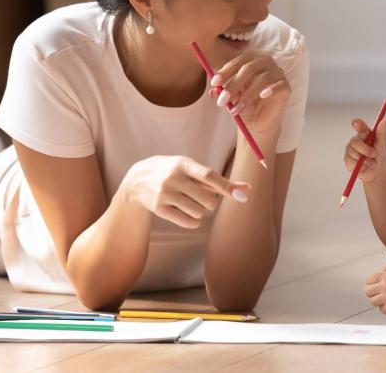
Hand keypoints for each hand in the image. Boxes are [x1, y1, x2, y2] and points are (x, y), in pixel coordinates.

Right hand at [124, 156, 249, 228]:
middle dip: (210, 203)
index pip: (208, 175)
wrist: (137, 181)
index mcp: (183, 164)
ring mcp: (165, 193)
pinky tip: (187, 214)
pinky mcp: (159, 208)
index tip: (243, 194)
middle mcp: (173, 177)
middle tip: (202, 199)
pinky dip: (194, 221)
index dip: (227, 186)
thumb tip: (247, 189)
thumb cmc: (173, 173)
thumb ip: (217, 180)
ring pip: (199, 213)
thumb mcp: (190, 169)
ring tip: (190, 204)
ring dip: (200, 212)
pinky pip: (188, 222)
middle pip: (207, 199)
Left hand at [209, 51, 290, 138]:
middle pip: (250, 68)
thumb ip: (222, 91)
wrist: (257, 122)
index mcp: (251, 60)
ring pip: (263, 78)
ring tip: (236, 109)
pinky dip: (270, 89)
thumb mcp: (229, 97)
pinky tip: (261, 97)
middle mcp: (265, 62)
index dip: (226, 71)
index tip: (214, 83)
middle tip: (223, 100)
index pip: (238, 61)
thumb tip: (213, 91)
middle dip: (234, 84)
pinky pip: (279, 84)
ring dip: (247, 95)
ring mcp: (277, 73)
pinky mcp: (286, 86)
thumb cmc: (243, 104)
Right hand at [344, 118, 385, 182]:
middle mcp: (355, 140)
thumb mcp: (383, 144)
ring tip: (372, 163)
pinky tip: (365, 167)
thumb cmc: (381, 156)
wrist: (378, 172)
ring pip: (353, 153)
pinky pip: (351, 162)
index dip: (357, 124)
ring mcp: (350, 150)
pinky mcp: (347, 160)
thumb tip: (384, 120)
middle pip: (355, 142)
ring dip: (365, 160)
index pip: (358, 125)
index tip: (356, 124)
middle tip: (374, 154)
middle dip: (365, 150)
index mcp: (364, 133)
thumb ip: (382, 133)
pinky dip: (361, 167)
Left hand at [364, 264, 385, 315]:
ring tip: (385, 299)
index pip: (369, 281)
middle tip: (378, 293)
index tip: (374, 286)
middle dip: (371, 292)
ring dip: (377, 300)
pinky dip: (385, 307)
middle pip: (367, 291)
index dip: (371, 284)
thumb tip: (381, 272)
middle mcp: (385, 287)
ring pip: (372, 301)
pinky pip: (381, 309)